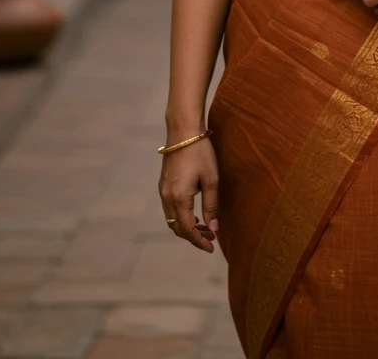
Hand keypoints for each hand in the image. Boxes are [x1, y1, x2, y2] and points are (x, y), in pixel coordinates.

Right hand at [158, 136, 218, 252]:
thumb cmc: (200, 152)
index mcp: (179, 198)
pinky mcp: (163, 185)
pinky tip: (194, 214)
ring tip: (206, 227)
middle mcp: (166, 198)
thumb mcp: (211, 179)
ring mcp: (162, 191)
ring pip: (172, 219)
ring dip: (187, 227)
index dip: (199, 241)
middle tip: (212, 238)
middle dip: (194, 236)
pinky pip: (170, 209)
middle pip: (178, 228)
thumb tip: (214, 228)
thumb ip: (212, 206)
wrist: (183, 130)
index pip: (188, 229)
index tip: (212, 248)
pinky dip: (181, 217)